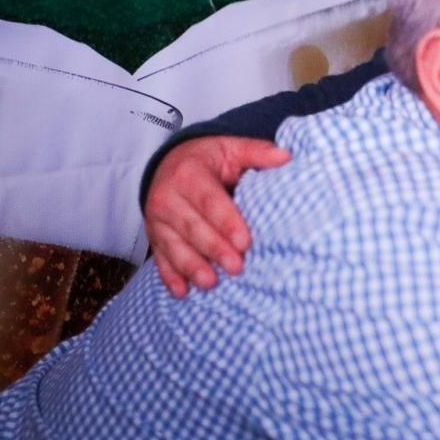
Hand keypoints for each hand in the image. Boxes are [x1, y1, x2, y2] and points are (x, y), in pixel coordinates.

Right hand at [145, 136, 288, 296]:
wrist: (169, 163)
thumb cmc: (208, 159)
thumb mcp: (231, 148)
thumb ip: (257, 152)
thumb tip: (286, 156)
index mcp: (188, 175)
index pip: (209, 202)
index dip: (227, 223)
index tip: (245, 242)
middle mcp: (167, 197)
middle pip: (192, 227)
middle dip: (214, 249)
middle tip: (236, 267)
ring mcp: (157, 220)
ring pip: (174, 246)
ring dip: (191, 266)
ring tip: (210, 282)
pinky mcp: (154, 236)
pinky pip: (160, 258)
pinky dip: (169, 276)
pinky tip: (181, 292)